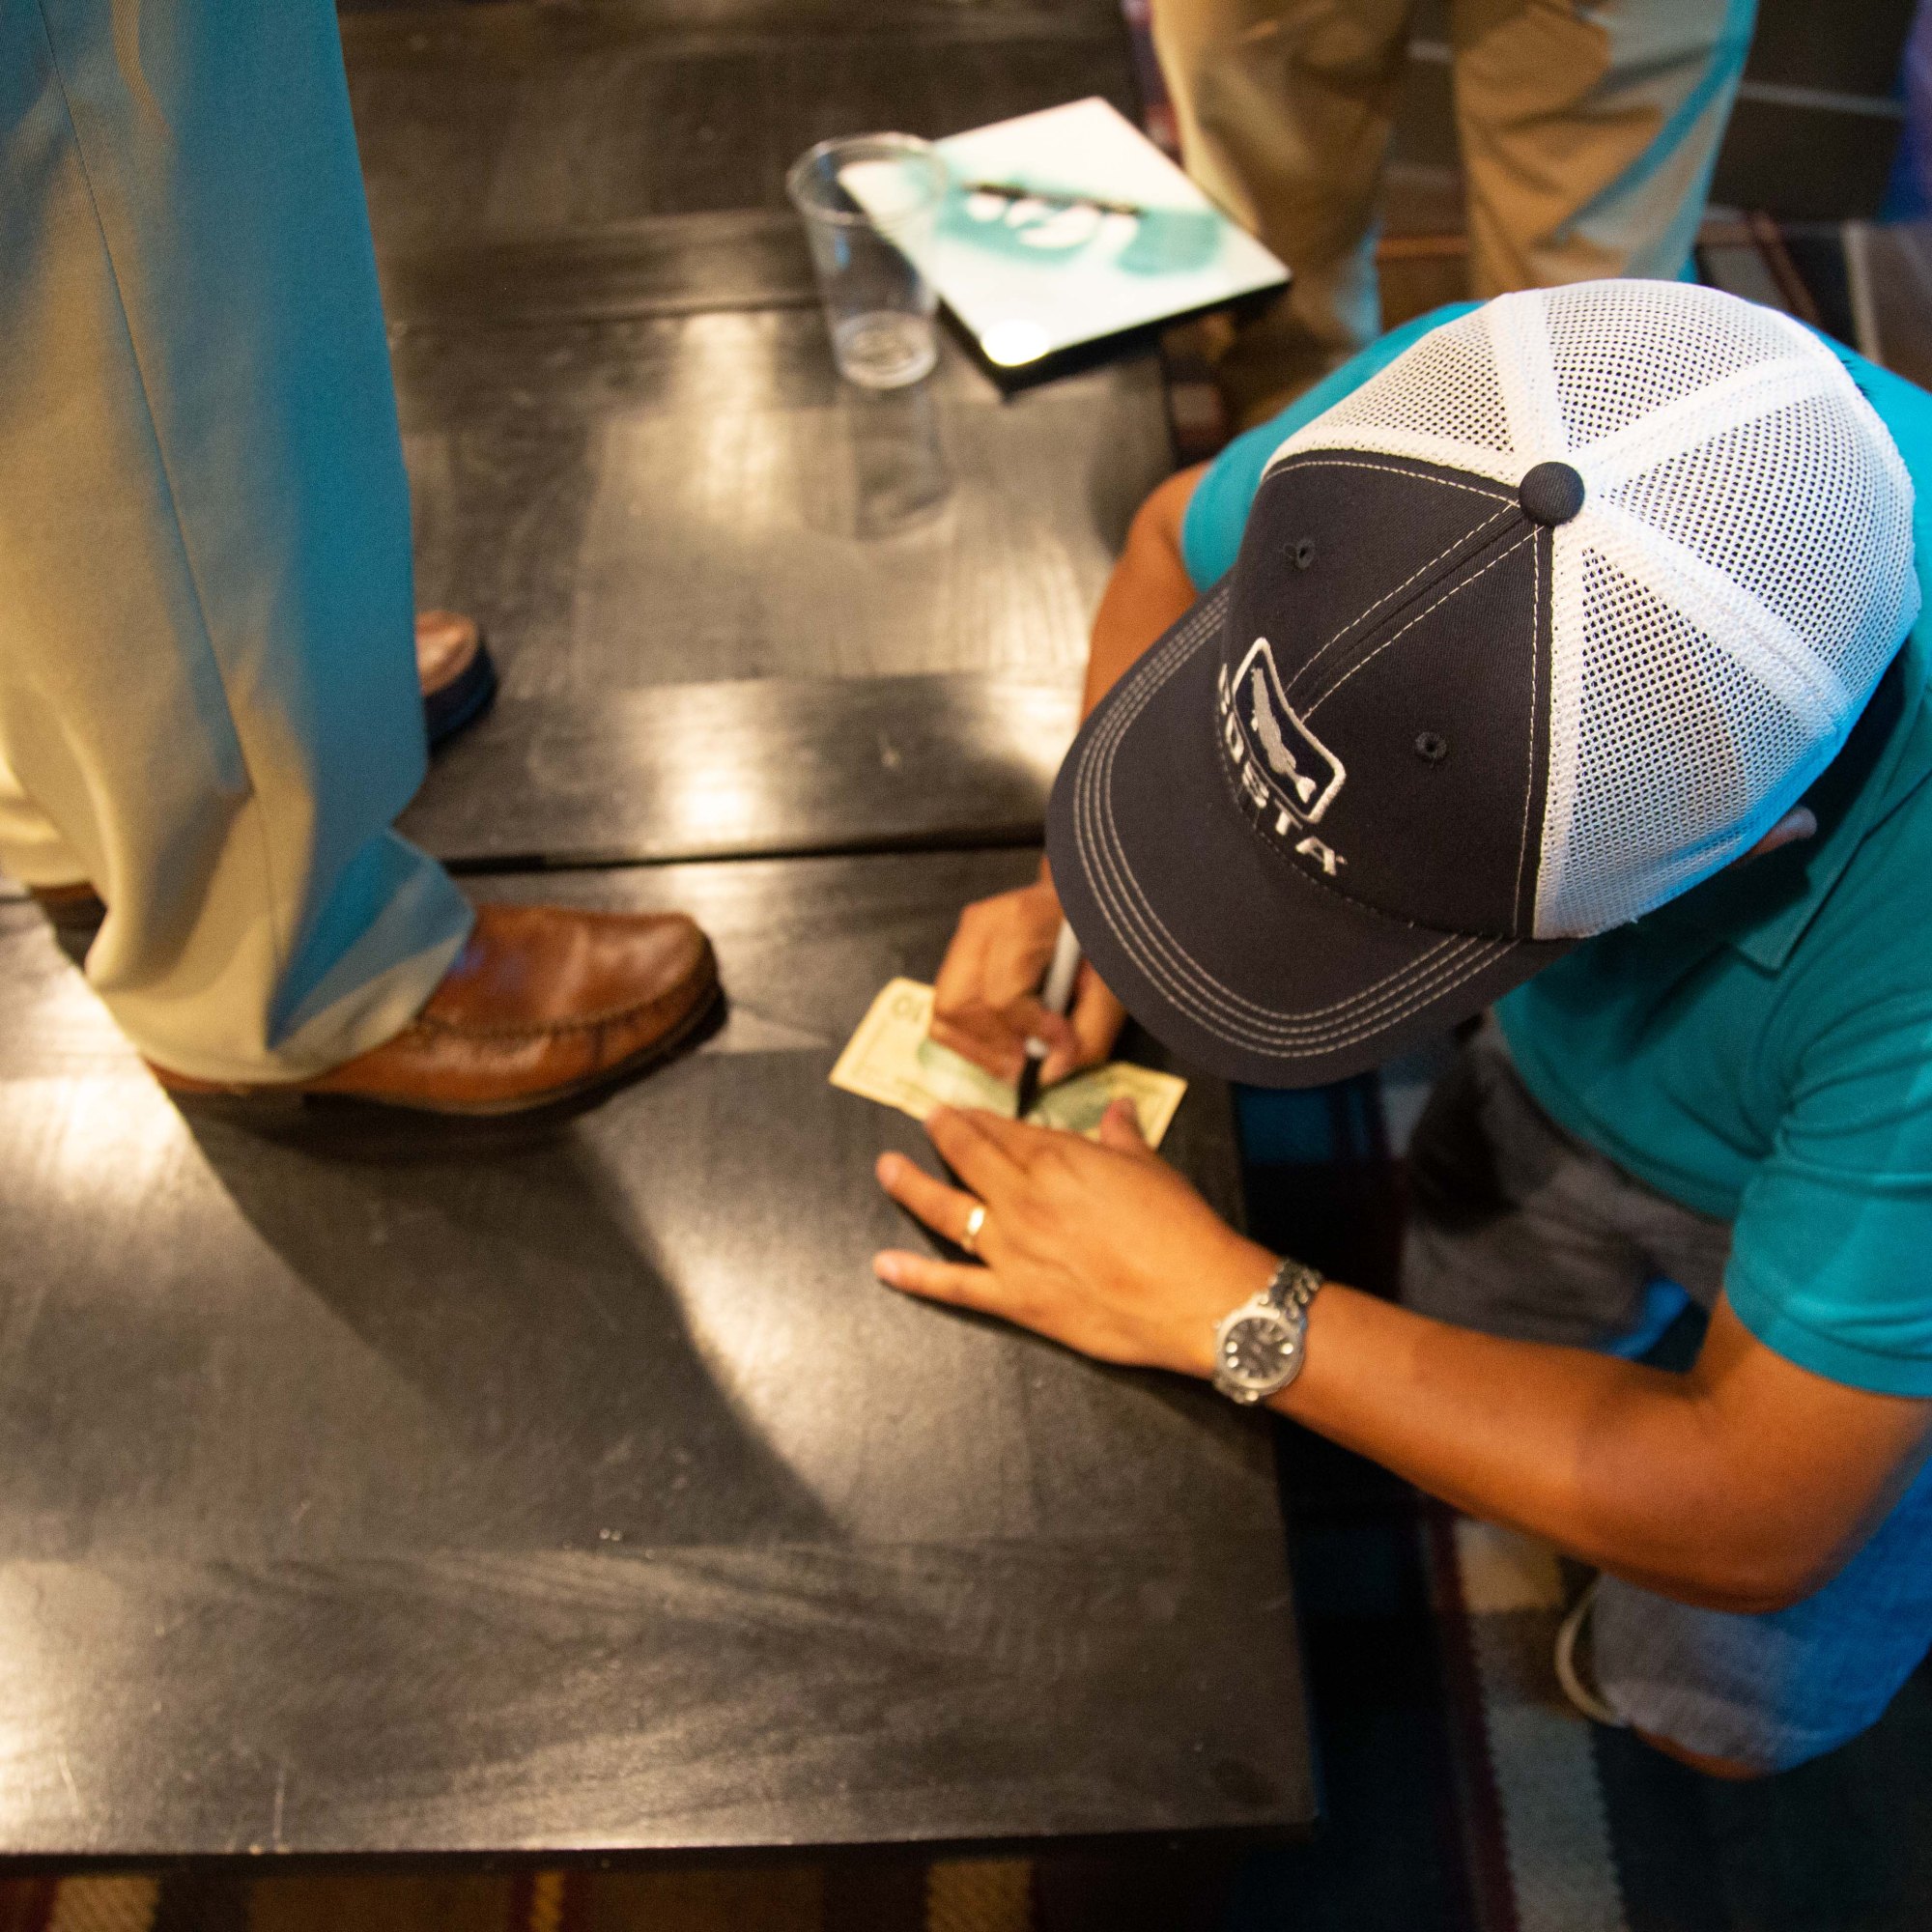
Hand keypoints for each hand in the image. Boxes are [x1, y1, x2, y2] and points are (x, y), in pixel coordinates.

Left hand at [873, 1100, 1276, 1376]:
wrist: (1196, 1297)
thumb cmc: (1182, 1229)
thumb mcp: (1152, 1168)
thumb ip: (1123, 1137)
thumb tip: (1118, 1109)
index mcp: (1059, 1159)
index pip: (1004, 1130)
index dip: (977, 1118)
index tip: (960, 1108)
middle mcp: (1025, 1197)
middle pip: (969, 1157)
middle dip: (942, 1135)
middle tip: (923, 1119)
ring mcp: (1014, 1248)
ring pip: (947, 1211)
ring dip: (911, 1187)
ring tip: (887, 1169)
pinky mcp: (1016, 1297)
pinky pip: (954, 1286)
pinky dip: (915, 1277)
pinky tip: (884, 1266)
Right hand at [929, 879, 1127, 1082]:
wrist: (1088, 900)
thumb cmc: (1102, 936)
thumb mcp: (1112, 983)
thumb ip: (1088, 1033)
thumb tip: (1048, 1075)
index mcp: (1023, 921)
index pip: (1002, 995)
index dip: (1031, 1031)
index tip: (1062, 1044)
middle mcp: (981, 925)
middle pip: (959, 1005)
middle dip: (992, 1046)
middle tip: (1027, 1063)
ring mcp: (964, 936)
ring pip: (945, 1010)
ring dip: (978, 1046)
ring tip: (1016, 1055)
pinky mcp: (958, 952)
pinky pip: (945, 1008)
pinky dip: (969, 1036)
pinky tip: (1004, 1041)